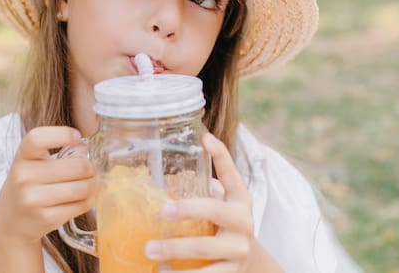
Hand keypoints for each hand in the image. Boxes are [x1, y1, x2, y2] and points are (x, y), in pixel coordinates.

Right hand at [0, 126, 95, 243]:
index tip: (77, 137)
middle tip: (88, 170)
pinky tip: (81, 198)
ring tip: (86, 184)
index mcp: (22, 157)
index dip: (61, 134)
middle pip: (77, 166)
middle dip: (89, 167)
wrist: (11, 222)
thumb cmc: (29, 186)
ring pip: (83, 187)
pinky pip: (82, 204)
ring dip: (92, 185)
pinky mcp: (46, 218)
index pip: (37, 138)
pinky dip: (88, 200)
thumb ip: (58, 153)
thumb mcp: (34, 164)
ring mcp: (34, 199)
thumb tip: (84, 149)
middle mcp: (24, 177)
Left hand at [144, 132, 264, 272]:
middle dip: (188, 210)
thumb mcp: (217, 207)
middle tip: (161, 212)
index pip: (232, 174)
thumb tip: (157, 178)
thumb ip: (198, 194)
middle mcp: (244, 222)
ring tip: (149, 250)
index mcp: (240, 200)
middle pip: (215, 212)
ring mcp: (239, 249)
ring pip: (206, 249)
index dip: (221, 155)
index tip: (205, 138)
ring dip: (175, 249)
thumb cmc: (222, 228)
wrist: (248, 264)